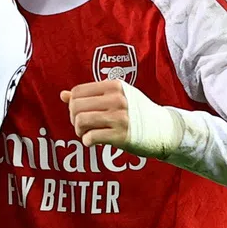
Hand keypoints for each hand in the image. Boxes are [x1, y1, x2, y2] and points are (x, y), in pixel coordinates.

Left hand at [61, 81, 182, 157]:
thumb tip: (62, 95)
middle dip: (74, 118)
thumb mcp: (116, 97)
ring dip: (79, 130)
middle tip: (81, 125)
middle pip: (76, 106)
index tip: (79, 112)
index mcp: (114, 86)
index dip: (73, 103)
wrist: (164, 129)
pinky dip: (87, 141)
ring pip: (80, 121)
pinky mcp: (121, 135)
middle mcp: (117, 99)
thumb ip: (90, 95)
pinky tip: (93, 141)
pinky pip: (91, 137)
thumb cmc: (136, 112)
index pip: (78, 91)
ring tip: (86, 133)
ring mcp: (120, 117)